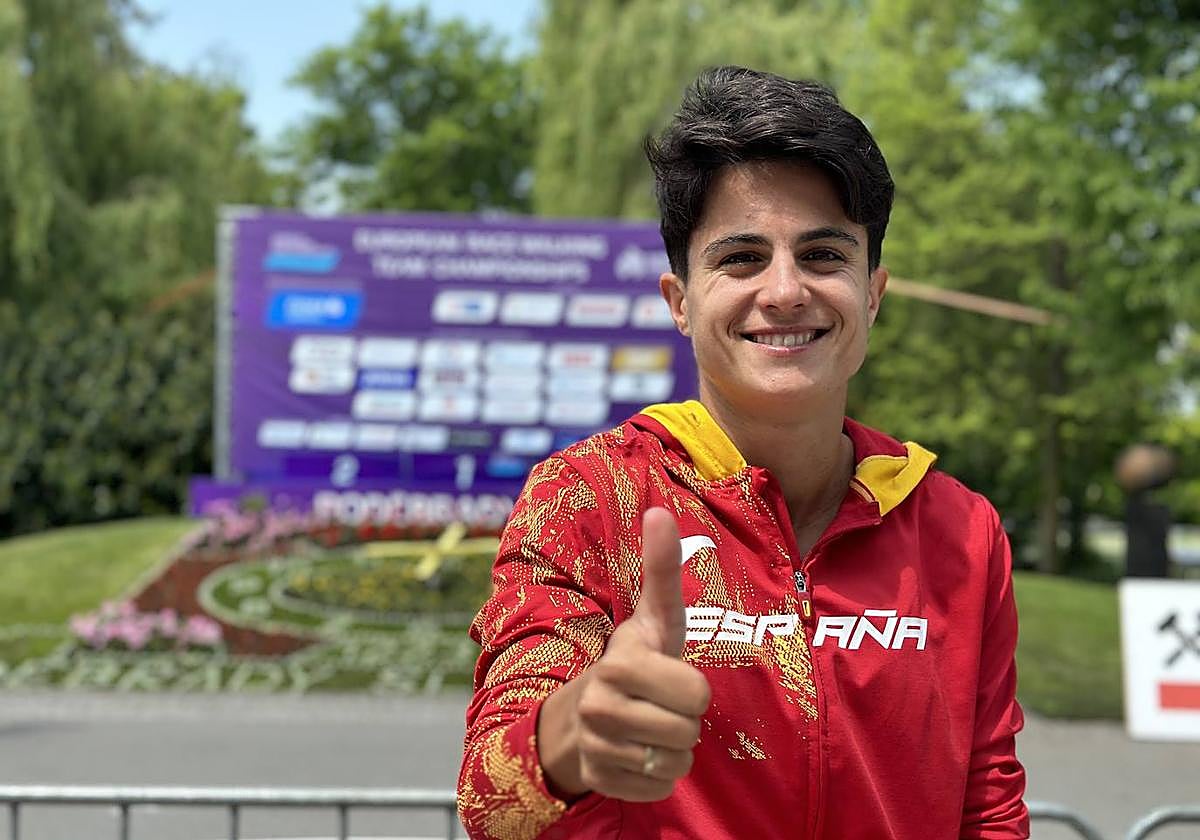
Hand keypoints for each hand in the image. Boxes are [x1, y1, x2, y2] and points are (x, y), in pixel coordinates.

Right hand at [537, 507, 710, 800]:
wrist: (580, 716)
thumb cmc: (632, 662)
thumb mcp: (653, 617)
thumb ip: (660, 568)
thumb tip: (660, 511)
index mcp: (620, 663)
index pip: (695, 693)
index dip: (693, 689)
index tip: (668, 675)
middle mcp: (602, 706)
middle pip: (688, 731)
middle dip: (684, 720)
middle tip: (661, 705)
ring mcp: (598, 747)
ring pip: (675, 763)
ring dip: (673, 749)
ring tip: (651, 728)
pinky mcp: (601, 782)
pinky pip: (659, 790)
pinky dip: (657, 777)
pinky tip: (639, 755)